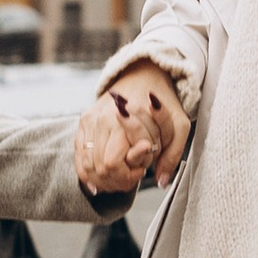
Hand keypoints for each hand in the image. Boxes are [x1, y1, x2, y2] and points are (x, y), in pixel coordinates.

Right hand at [73, 61, 190, 194]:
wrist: (144, 75)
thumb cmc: (164, 103)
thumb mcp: (179, 127)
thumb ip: (172, 156)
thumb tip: (162, 182)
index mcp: (124, 119)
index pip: (113, 163)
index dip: (127, 177)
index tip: (141, 172)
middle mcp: (102, 119)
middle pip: (99, 166)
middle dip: (115, 180)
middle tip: (130, 178)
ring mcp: (90, 119)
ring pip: (86, 164)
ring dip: (101, 179)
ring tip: (118, 178)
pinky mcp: (84, 121)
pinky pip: (78, 154)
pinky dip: (87, 170)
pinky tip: (100, 178)